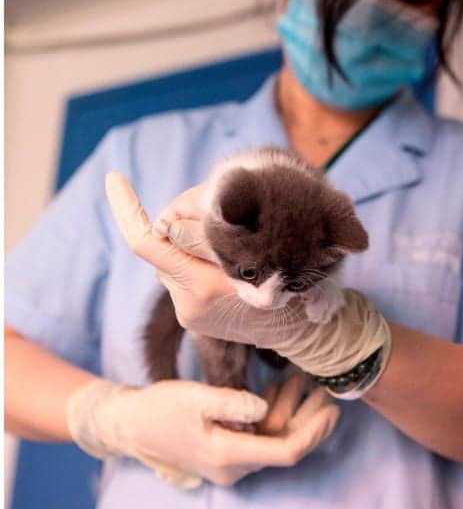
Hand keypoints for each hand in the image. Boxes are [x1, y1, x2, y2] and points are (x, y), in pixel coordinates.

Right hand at [66, 373, 339, 487]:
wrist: (130, 425)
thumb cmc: (160, 408)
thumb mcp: (195, 398)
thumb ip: (232, 403)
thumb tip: (264, 408)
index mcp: (229, 455)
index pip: (286, 451)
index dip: (314, 432)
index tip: (333, 408)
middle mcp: (235, 466)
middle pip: (287, 445)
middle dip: (311, 418)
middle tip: (328, 388)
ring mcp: (232, 462)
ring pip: (276, 439)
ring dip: (294, 410)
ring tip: (304, 379)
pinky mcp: (230, 451)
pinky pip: (262, 436)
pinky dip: (275, 413)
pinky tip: (281, 386)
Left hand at [103, 172, 389, 376]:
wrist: (303, 330)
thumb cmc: (291, 280)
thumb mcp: (259, 249)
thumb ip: (207, 234)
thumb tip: (164, 223)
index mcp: (207, 284)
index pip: (147, 240)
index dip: (127, 208)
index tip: (114, 178)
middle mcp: (192, 302)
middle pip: (162, 247)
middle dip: (174, 229)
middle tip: (190, 213)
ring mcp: (190, 313)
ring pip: (170, 262)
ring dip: (187, 248)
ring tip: (223, 247)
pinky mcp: (192, 318)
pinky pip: (180, 278)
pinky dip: (194, 264)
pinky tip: (220, 265)